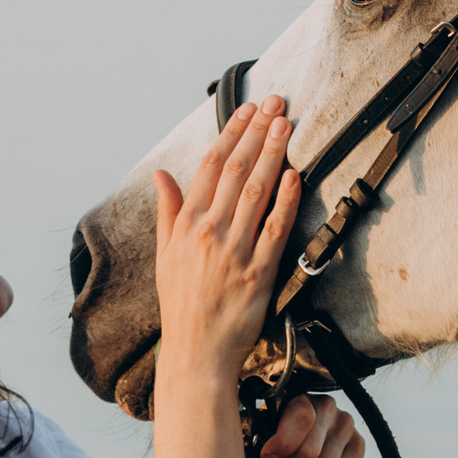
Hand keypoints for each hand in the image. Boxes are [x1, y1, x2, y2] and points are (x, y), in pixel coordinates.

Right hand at [152, 96, 299, 384]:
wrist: (196, 353)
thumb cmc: (180, 305)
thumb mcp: (165, 255)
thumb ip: (167, 211)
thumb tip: (162, 175)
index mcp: (186, 225)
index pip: (211, 167)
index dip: (231, 134)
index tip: (248, 110)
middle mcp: (209, 232)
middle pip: (237, 171)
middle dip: (258, 133)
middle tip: (276, 104)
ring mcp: (234, 252)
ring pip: (257, 192)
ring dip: (273, 154)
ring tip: (287, 126)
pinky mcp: (258, 274)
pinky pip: (275, 230)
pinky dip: (286, 201)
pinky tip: (295, 176)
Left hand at [254, 393, 365, 457]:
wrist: (300, 438)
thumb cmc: (275, 434)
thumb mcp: (262, 431)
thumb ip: (257, 444)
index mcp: (301, 398)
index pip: (301, 419)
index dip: (281, 444)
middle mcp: (328, 408)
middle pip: (309, 453)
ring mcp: (346, 426)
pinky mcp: (358, 446)